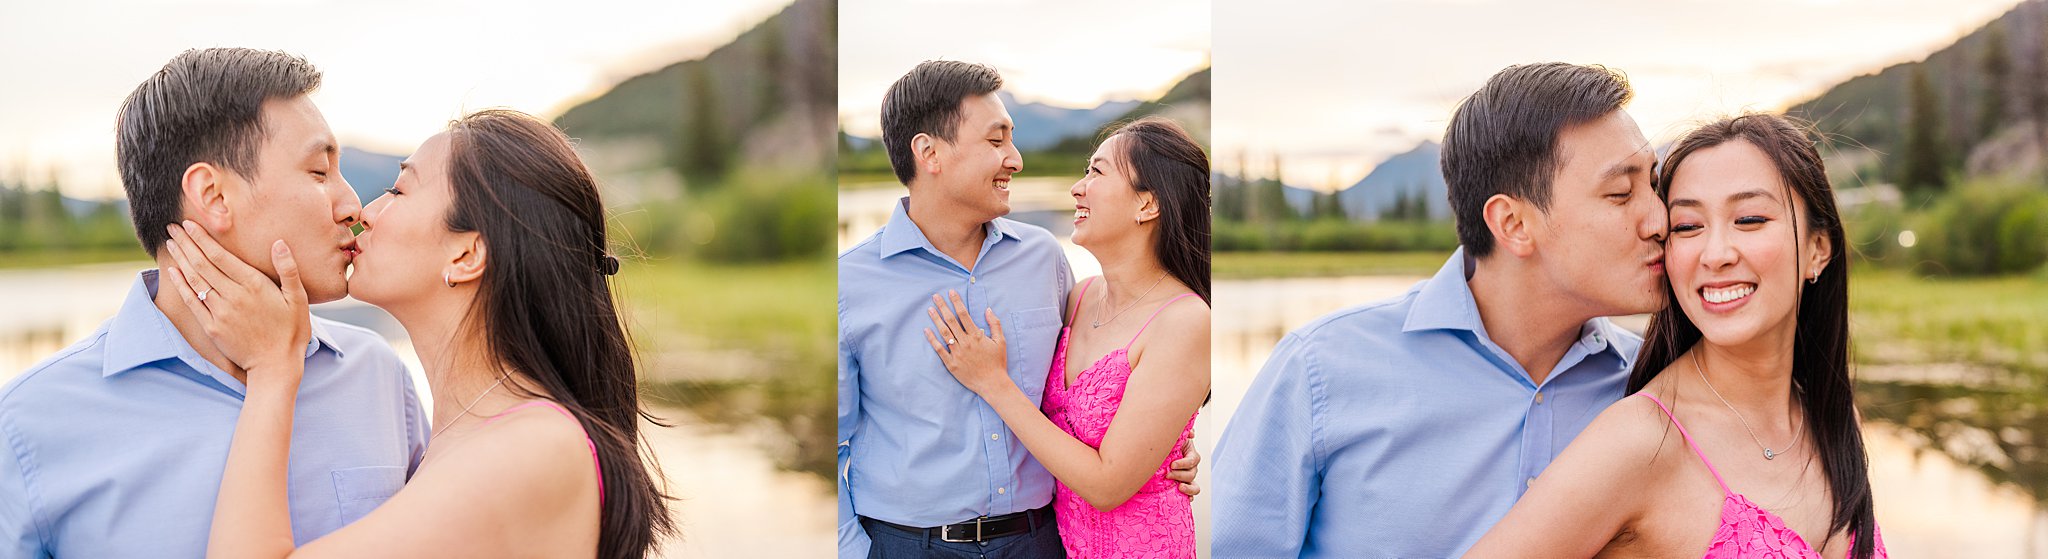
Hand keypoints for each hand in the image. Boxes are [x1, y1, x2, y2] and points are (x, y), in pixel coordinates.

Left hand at [162, 221, 309, 388]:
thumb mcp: (299, 299)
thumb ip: (288, 270)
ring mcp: (220, 312)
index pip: (221, 256)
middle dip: (186, 243)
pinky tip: (173, 271)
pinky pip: (191, 301)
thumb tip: (279, 243)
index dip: (202, 238)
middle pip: (203, 264)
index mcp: (255, 285)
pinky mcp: (211, 327)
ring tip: (170, 243)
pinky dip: (180, 285)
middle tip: (172, 227)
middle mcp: (233, 296)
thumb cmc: (291, 332)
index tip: (189, 224)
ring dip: (180, 259)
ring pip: (195, 280)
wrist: (275, 366)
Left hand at [922, 290, 1011, 395]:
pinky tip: (926, 330)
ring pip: (944, 333)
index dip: (956, 302)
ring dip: (936, 320)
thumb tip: (988, 309)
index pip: (964, 314)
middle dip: (943, 307)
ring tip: (930, 309)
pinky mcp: (952, 364)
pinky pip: (939, 350)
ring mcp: (957, 353)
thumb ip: (995, 324)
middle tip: (935, 296)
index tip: (951, 292)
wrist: (992, 383)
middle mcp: (965, 342)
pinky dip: (932, 340)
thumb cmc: (997, 362)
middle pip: (951, 321)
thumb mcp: (1001, 341)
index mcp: (976, 336)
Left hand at [1168, 438, 1200, 497]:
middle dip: (1180, 475)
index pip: (1193, 460)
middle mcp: (1191, 468)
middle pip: (1192, 473)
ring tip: (1179, 488)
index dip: (1184, 463)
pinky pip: (1190, 495)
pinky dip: (1189, 497)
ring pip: (1195, 486)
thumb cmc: (1167, 446)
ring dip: (1188, 488)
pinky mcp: (1183, 487)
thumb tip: (1191, 433)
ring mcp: (1188, 479)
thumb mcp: (1175, 437)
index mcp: (1191, 455)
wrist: (1157, 457)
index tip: (1172, 464)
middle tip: (1167, 474)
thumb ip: (1183, 433)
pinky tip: (1185, 499)